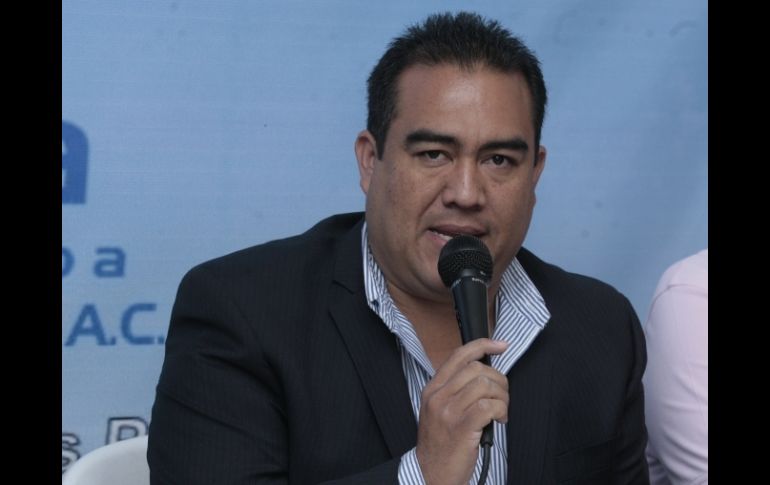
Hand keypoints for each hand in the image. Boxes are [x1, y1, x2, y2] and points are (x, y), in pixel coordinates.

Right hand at [415, 339, 508, 484]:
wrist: (431, 474)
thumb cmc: (440, 444)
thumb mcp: (438, 410)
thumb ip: (454, 390)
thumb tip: (484, 372)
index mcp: (432, 389)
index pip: (458, 355)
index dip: (483, 345)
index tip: (501, 346)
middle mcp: (438, 396)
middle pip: (476, 369)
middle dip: (499, 380)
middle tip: (502, 397)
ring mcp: (448, 412)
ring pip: (485, 385)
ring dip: (502, 397)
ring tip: (501, 411)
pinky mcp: (461, 428)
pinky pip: (489, 406)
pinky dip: (501, 410)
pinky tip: (500, 420)